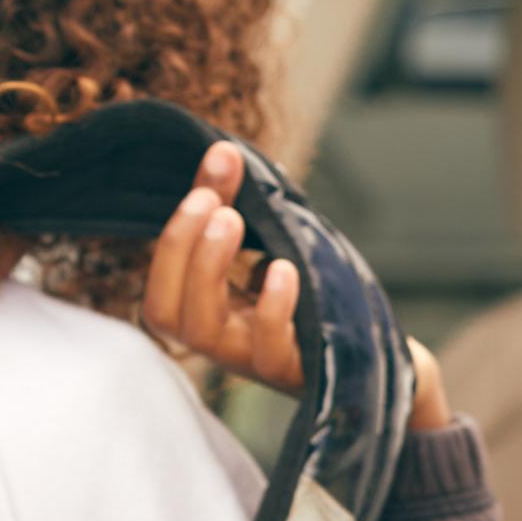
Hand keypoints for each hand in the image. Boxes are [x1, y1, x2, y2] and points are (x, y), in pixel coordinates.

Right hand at [143, 141, 453, 431]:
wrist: (363, 344)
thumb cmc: (302, 292)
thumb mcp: (264, 244)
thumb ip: (235, 203)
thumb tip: (222, 150)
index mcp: (201, 313)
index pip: (159, 292)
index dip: (170, 243)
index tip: (202, 192)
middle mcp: (215, 342)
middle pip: (166, 312)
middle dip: (182, 248)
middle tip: (214, 203)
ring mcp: (248, 359)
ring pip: (205, 333)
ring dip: (210, 269)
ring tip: (233, 220)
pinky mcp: (290, 370)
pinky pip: (269, 350)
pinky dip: (271, 307)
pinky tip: (282, 267)